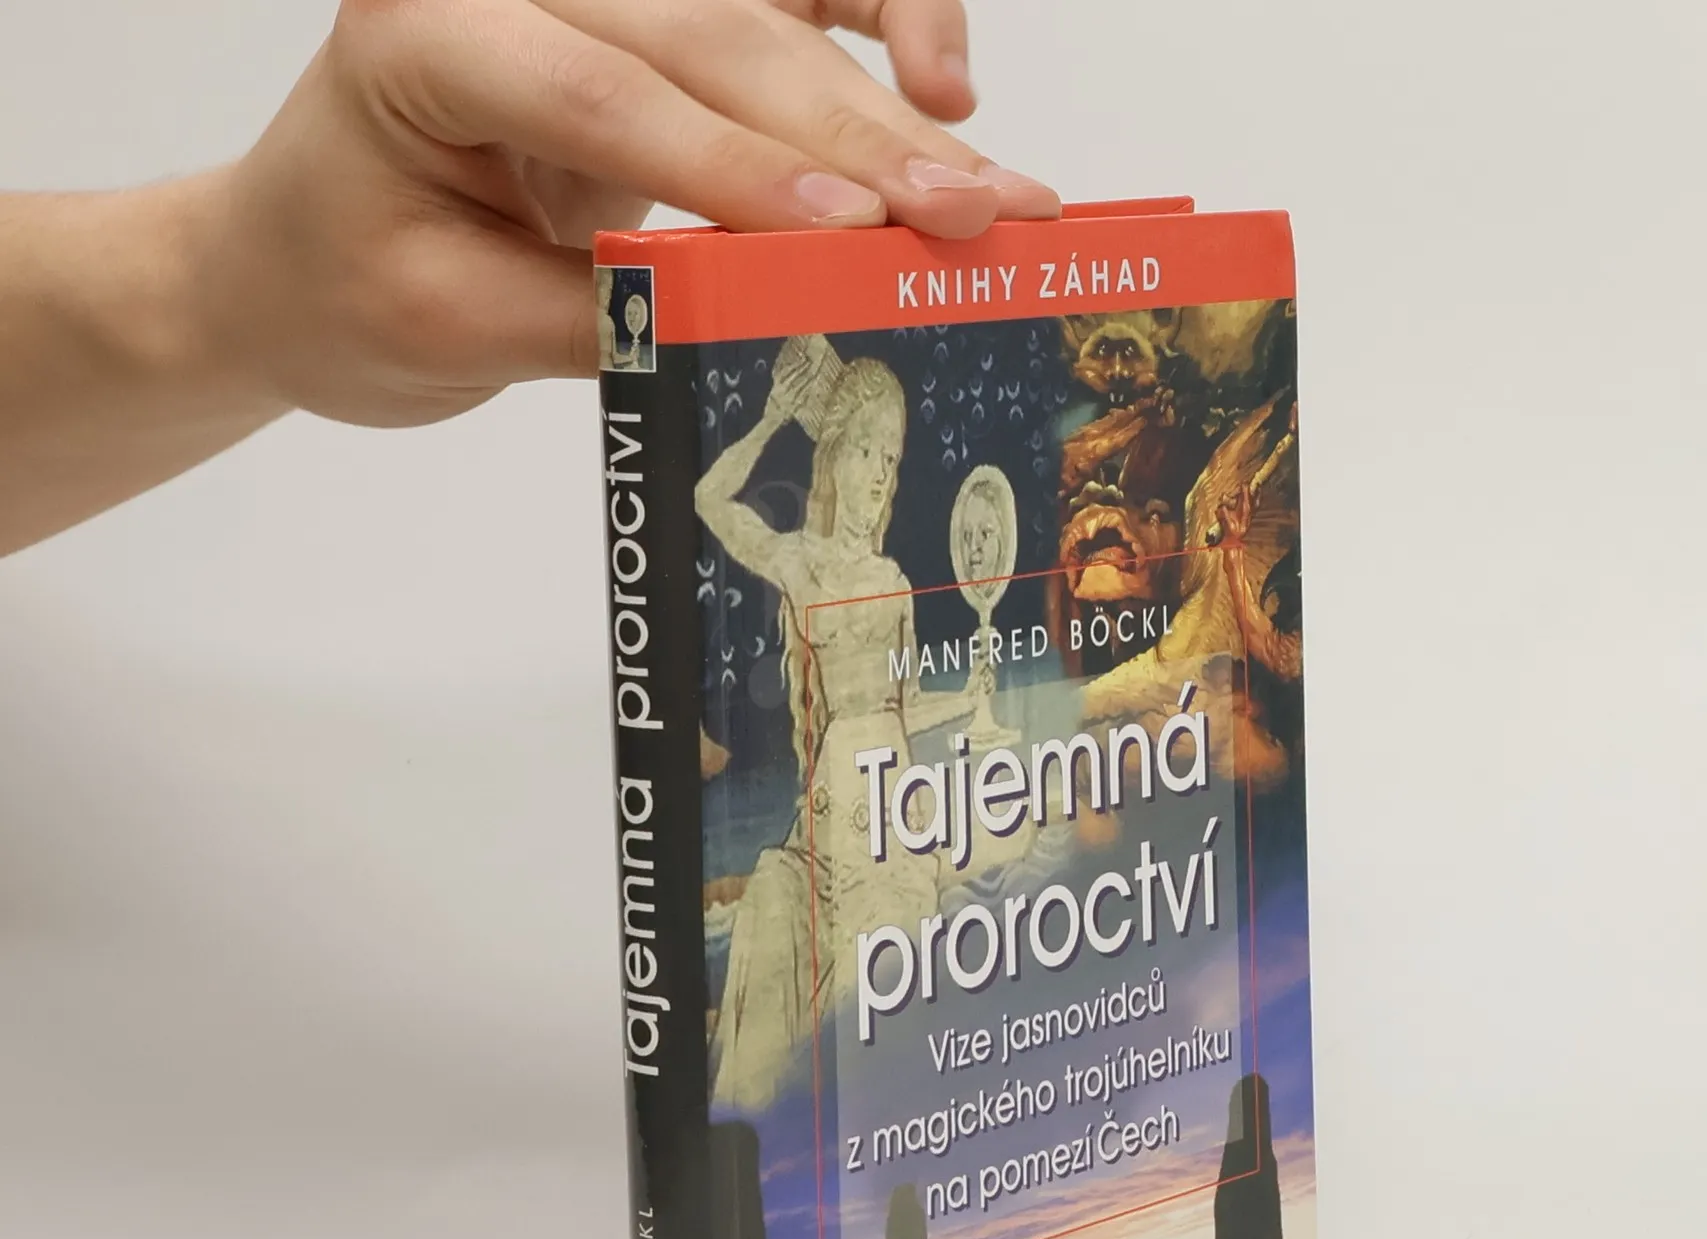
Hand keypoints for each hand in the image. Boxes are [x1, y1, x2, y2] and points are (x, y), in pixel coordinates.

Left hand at [199, 0, 1058, 428]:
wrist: (311, 251)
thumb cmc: (355, 287)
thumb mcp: (455, 327)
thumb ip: (601, 316)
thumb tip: (758, 321)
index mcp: (424, 30)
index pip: (602, 91)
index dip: (732, 165)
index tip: (846, 234)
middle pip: (709, 39)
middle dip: (851, 142)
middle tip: (964, 219)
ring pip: (767, 13)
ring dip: (885, 102)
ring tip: (984, 183)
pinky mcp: (656, 9)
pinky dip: (876, 15)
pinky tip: (942, 76)